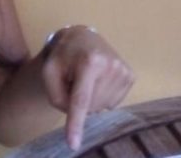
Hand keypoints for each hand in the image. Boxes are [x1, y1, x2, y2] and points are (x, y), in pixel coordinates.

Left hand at [40, 25, 134, 149]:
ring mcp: (124, 71)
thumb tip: (74, 113)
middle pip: (91, 106)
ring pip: (102, 107)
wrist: (83, 37)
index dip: (76, 124)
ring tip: (85, 78)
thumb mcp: (49, 70)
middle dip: (78, 102)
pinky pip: (113, 103)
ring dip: (90, 100)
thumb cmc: (63, 54)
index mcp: (89, 62)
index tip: (73, 143)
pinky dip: (101, 97)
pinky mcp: (131, 76)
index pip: (81, 100)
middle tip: (73, 81)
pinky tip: (97, 81)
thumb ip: (55, 94)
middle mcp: (111, 66)